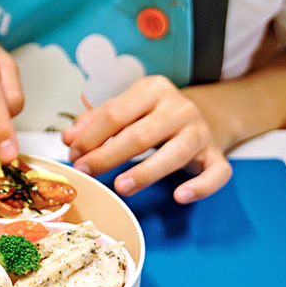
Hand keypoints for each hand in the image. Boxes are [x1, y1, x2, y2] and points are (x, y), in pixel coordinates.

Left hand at [62, 76, 231, 202]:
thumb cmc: (154, 116)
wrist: (203, 116)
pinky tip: (180, 196)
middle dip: (109, 155)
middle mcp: (179, 108)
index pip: (116, 113)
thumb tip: (69, 138)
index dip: (91, 136)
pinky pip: (215, 172)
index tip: (74, 155)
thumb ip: (96, 122)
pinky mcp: (216, 155)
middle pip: (141, 134)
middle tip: (87, 172)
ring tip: (121, 187)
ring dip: (146, 172)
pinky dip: (200, 186)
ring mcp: (200, 132)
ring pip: (175, 153)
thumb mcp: (125, 109)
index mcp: (152, 90)